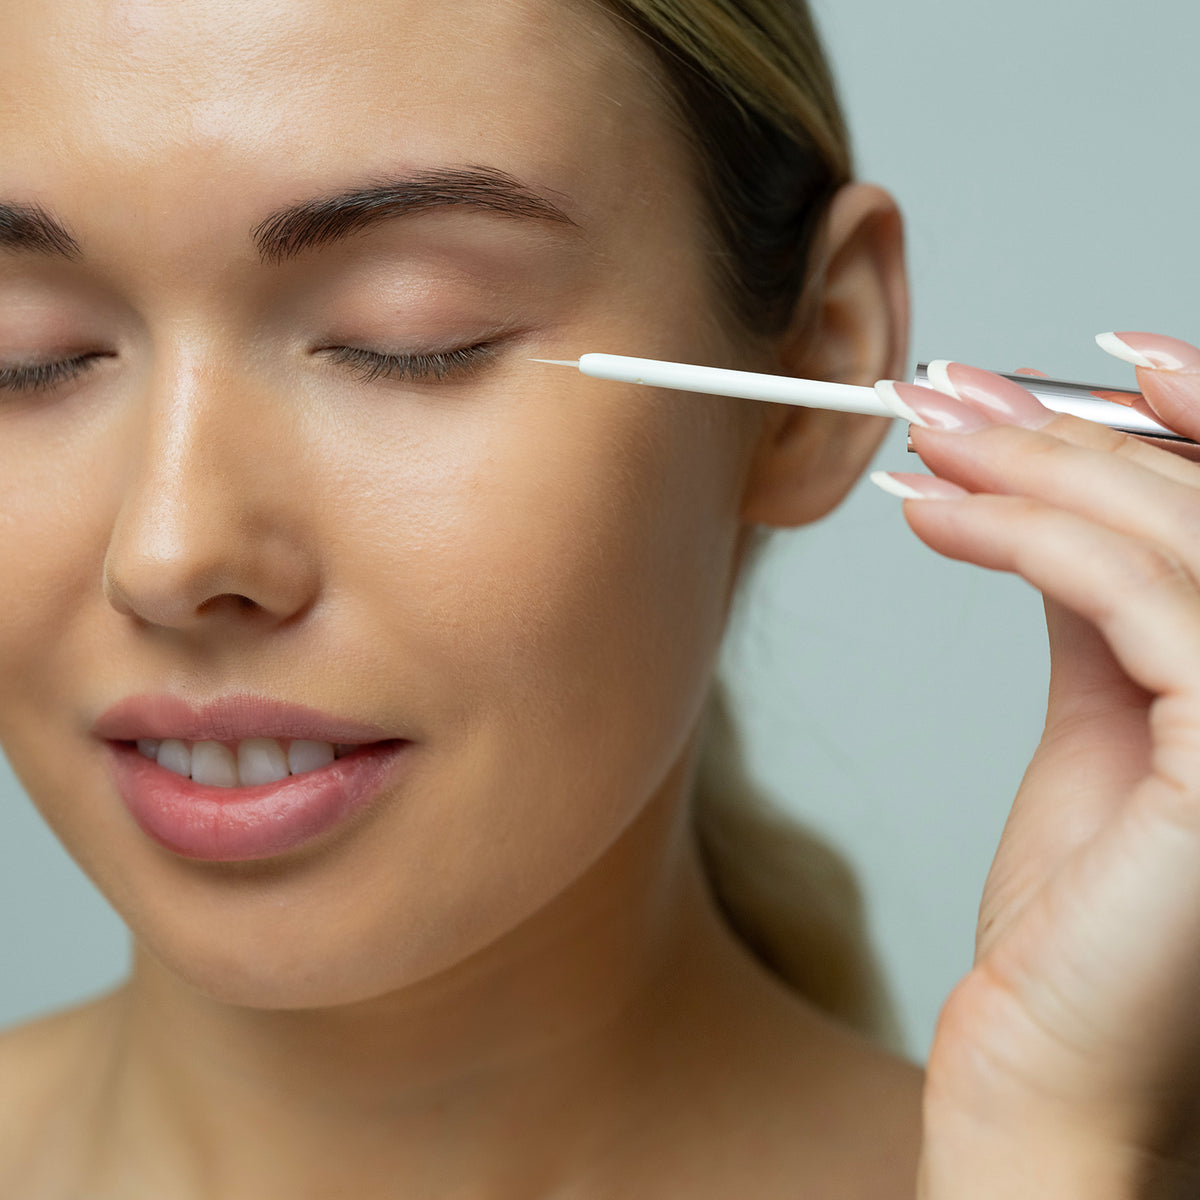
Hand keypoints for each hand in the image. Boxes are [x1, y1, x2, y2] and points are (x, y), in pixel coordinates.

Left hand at [873, 334, 1199, 1197]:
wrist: (1052, 1086)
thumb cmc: (1076, 937)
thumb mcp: (1102, 737)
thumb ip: (1102, 616)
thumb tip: (1050, 506)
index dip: (1181, 417)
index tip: (1065, 365)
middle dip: (1078, 427)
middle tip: (953, 393)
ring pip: (1182, 531)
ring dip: (1041, 467)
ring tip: (933, 438)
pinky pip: (1138, 599)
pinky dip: (1031, 539)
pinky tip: (940, 515)